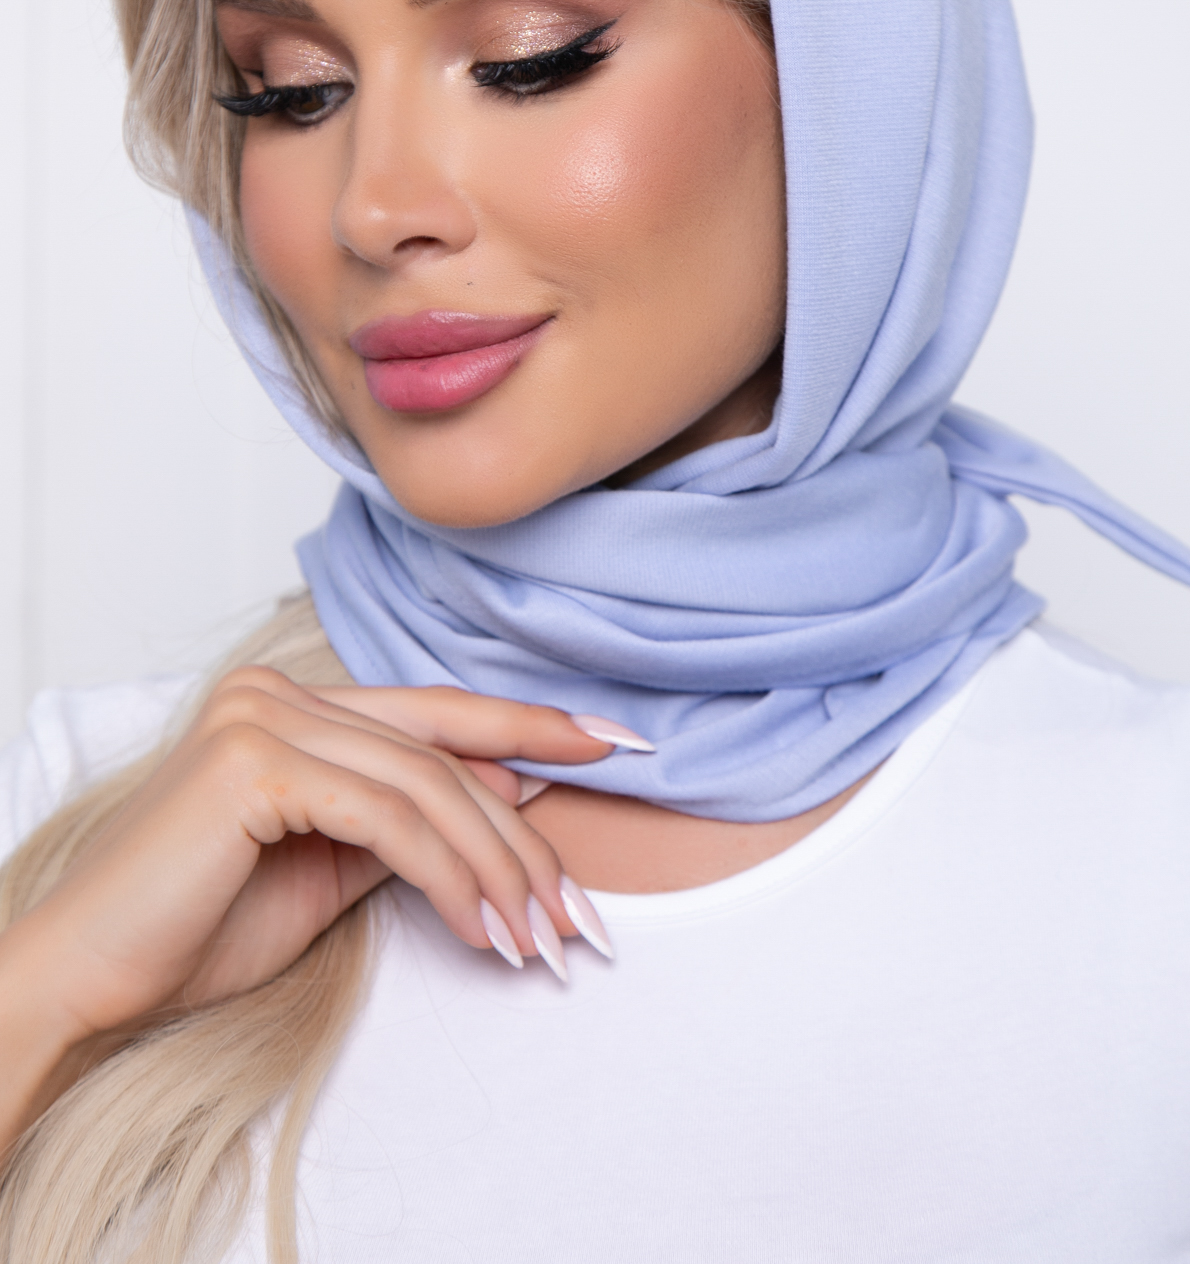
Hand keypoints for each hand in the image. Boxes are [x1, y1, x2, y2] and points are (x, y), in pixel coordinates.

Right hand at [0, 667, 631, 1145]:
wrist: (90, 977)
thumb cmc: (198, 929)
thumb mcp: (331, 870)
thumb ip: (413, 824)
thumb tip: (517, 789)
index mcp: (295, 705)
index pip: (437, 711)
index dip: (532, 725)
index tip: (618, 743)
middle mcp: (279, 692)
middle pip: (443, 755)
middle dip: (526, 835)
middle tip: (582, 913)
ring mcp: (263, 717)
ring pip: (427, 787)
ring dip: (499, 870)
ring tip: (543, 940)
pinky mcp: (253, 762)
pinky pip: (388, 819)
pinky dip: (449, 877)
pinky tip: (483, 930)